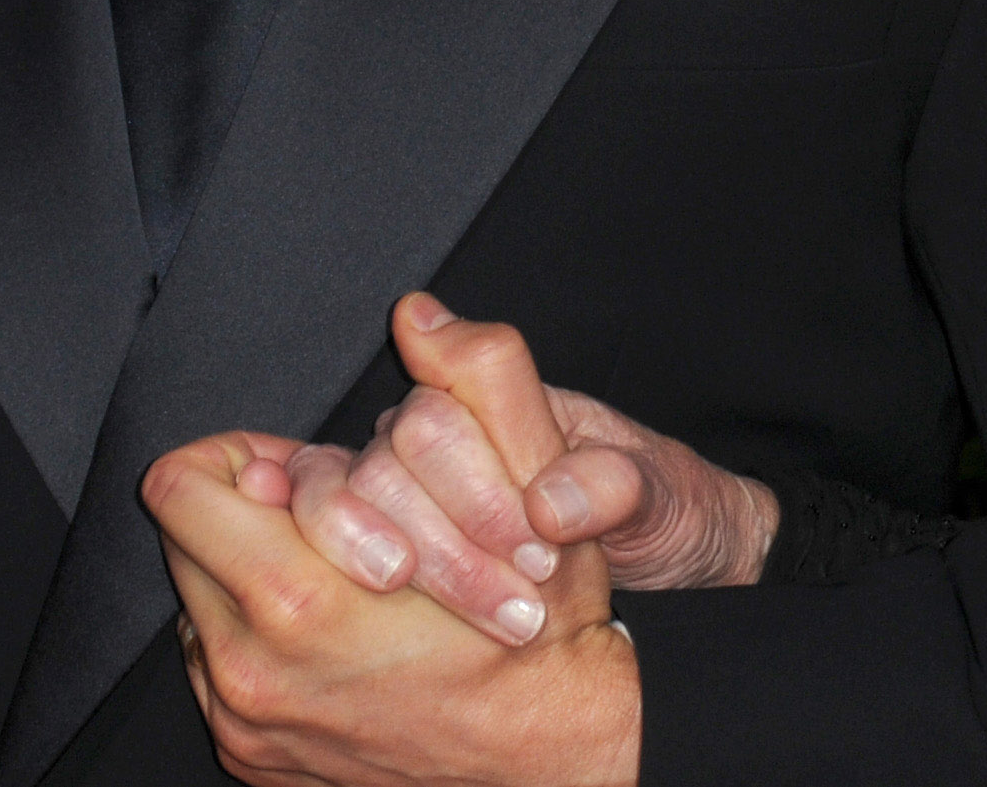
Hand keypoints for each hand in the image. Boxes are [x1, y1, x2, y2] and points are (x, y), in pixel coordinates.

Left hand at [149, 297, 639, 786]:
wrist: (558, 762)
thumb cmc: (543, 632)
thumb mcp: (532, 487)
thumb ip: (476, 381)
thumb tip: (416, 316)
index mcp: (300, 599)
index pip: (183, 485)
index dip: (246, 455)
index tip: (300, 469)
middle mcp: (251, 671)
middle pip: (184, 541)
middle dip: (251, 511)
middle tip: (329, 515)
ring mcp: (246, 724)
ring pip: (200, 602)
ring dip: (256, 574)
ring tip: (345, 578)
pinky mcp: (251, 759)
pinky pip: (220, 666)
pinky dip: (265, 638)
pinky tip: (343, 637)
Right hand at [286, 312, 779, 639]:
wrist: (655, 566)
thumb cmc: (653, 513)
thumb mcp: (662, 497)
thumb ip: (617, 486)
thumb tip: (549, 504)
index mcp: (517, 395)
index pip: (472, 369)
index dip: (498, 453)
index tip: (540, 540)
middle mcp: (449, 422)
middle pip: (406, 437)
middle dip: (464, 524)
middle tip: (533, 585)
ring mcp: (403, 475)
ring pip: (361, 486)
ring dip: (429, 560)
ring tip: (509, 618)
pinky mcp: (375, 532)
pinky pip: (324, 530)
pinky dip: (351, 566)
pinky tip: (395, 601)